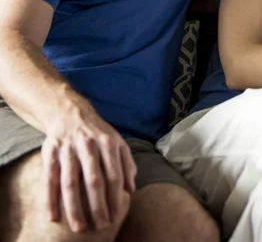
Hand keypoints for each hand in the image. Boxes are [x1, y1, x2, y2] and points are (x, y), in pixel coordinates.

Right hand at [42, 99, 136, 232]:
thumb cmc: (98, 133)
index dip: (114, 198)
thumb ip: (127, 164)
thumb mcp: (117, 142)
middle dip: (97, 206)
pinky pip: (50, 179)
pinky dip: (50, 199)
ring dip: (74, 207)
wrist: (70, 113)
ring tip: (78, 227)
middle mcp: (89, 146)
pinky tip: (53, 216)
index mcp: (109, 143)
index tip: (114, 216)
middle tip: (99, 225)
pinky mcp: (50, 153)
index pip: (114, 175)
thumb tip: (131, 189)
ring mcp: (68, 149)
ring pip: (70, 183)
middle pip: (93, 181)